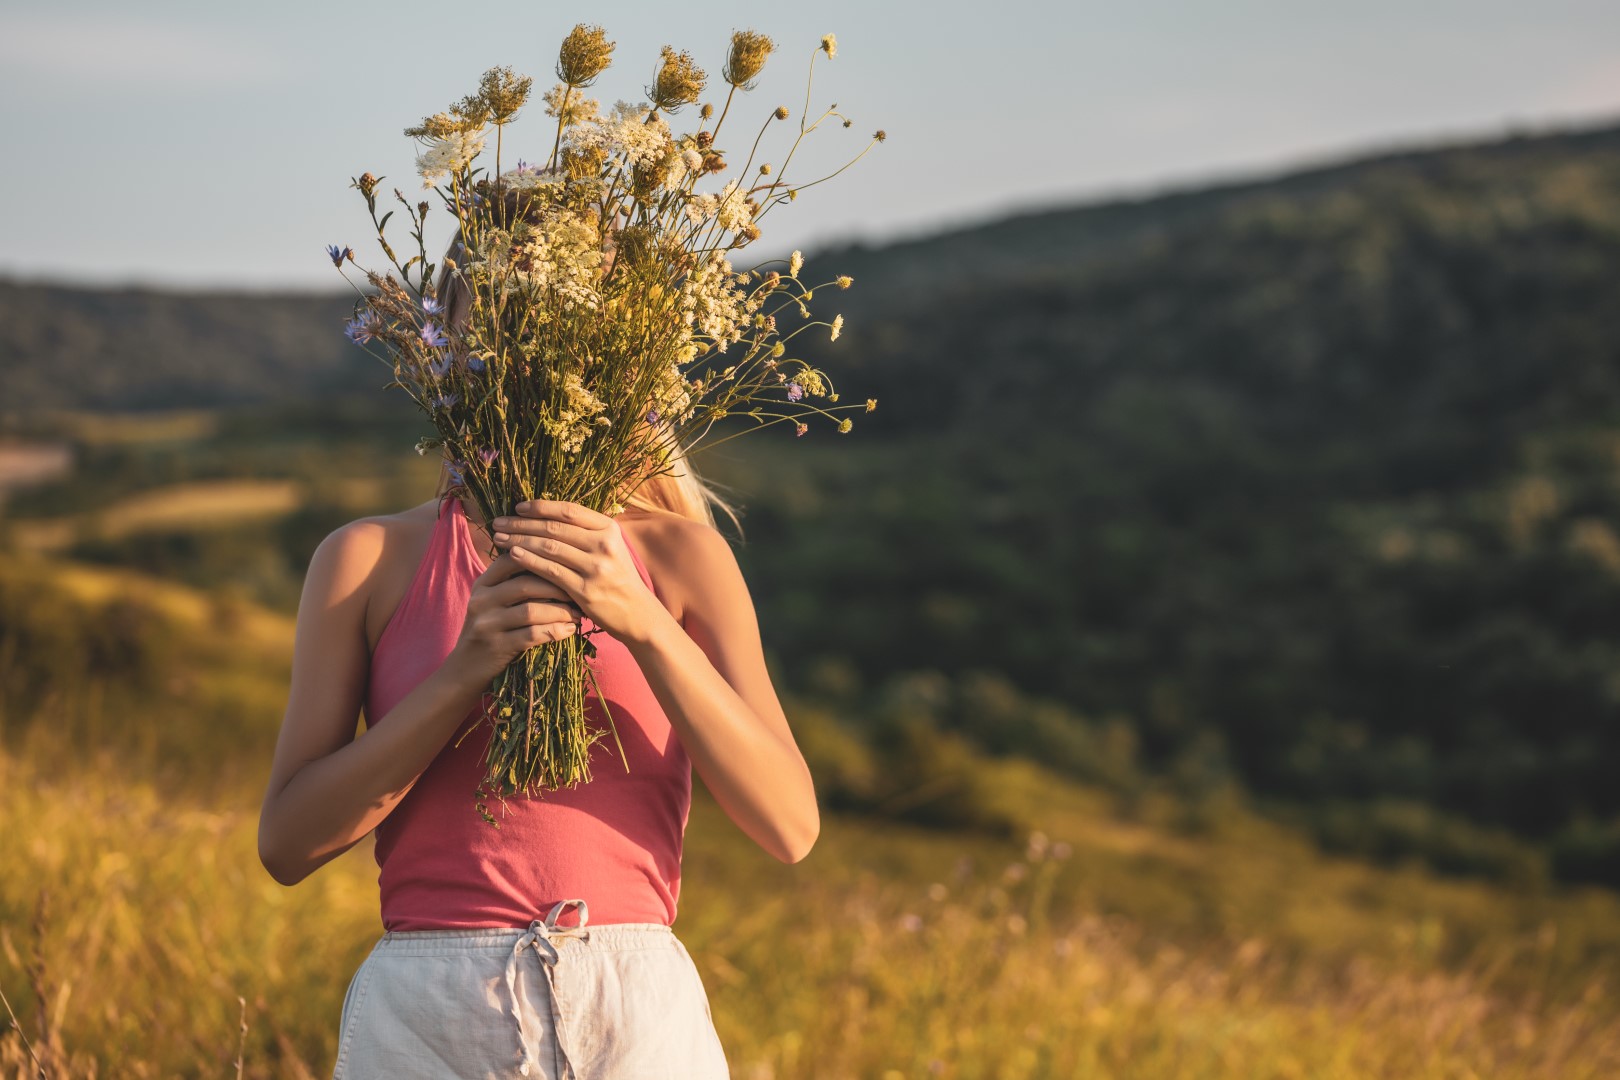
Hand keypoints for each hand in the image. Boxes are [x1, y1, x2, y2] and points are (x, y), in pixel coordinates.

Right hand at [445, 550, 583, 685]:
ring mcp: (487, 624)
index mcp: (483, 583)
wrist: (465, 669)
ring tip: (577, 614)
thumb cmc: (489, 629)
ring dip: (560, 612)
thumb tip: (557, 564)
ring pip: (531, 611)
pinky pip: (532, 635)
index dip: (543, 558)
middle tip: (579, 593)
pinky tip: (569, 630)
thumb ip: (514, 583)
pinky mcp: (496, 646)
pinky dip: (555, 631)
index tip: (569, 564)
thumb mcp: (492, 602)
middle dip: (558, 588)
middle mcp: (482, 600)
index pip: (513, 559)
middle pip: (526, 584)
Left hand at [489, 499, 665, 644]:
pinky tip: (513, 555)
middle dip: (522, 523)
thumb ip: (586, 532)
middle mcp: (604, 545)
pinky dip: (529, 560)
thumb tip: (547, 516)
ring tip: (499, 538)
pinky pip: (550, 571)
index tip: (518, 507)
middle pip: (555, 528)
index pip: (569, 511)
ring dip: (519, 540)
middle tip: (499, 522)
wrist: (638, 613)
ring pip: (549, 547)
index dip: (541, 507)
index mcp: (609, 529)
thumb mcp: (610, 548)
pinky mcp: (585, 590)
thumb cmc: (617, 578)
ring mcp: (595, 568)